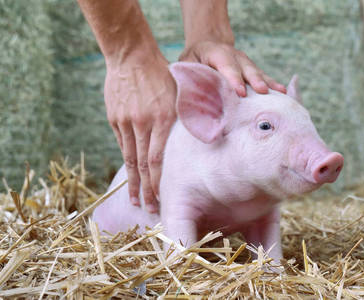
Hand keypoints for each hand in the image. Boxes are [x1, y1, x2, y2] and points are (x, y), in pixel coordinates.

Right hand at [105, 53, 176, 212]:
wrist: (131, 56)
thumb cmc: (163, 75)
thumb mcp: (180, 94)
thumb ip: (189, 117)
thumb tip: (207, 137)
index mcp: (163, 118)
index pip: (158, 159)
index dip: (159, 182)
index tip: (162, 199)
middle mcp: (143, 123)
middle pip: (143, 165)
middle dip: (147, 190)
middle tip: (151, 210)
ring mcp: (126, 122)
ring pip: (130, 158)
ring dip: (134, 183)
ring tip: (137, 201)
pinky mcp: (115, 119)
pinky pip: (122, 144)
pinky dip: (128, 162)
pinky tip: (131, 176)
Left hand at [179, 41, 285, 96]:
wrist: (207, 46)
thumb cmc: (193, 61)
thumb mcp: (184, 65)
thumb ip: (186, 79)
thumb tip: (186, 98)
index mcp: (216, 53)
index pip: (226, 65)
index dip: (233, 79)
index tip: (240, 92)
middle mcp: (234, 56)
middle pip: (246, 68)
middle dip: (255, 80)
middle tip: (262, 92)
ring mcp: (246, 62)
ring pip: (258, 73)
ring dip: (268, 83)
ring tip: (280, 92)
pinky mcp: (252, 70)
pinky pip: (264, 77)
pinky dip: (273, 85)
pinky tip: (283, 93)